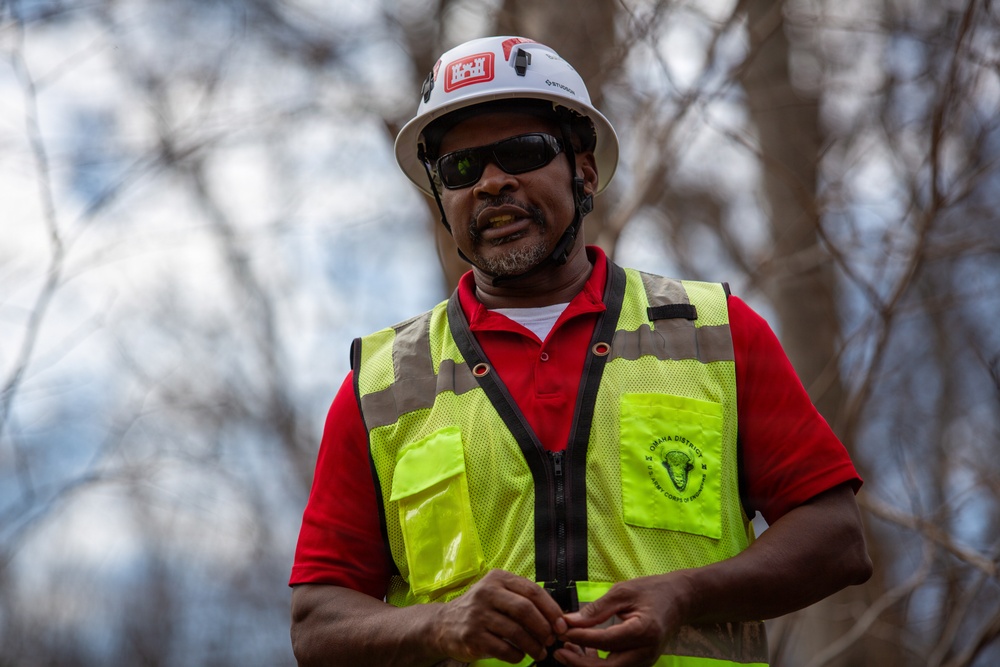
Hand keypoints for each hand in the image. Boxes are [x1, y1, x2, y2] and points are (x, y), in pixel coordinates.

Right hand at [433, 569, 567, 663]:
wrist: (444, 624)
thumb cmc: (480, 609)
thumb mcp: (498, 594)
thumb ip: (523, 600)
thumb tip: (557, 618)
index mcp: (498, 579)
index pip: (532, 591)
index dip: (551, 609)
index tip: (562, 625)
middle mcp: (486, 593)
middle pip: (525, 610)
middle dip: (544, 628)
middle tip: (551, 640)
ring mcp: (477, 614)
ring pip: (516, 632)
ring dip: (533, 646)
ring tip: (540, 653)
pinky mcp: (472, 636)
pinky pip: (503, 649)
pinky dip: (517, 655)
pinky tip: (520, 656)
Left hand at [554, 574, 690, 666]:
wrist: (679, 599)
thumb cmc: (652, 591)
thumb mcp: (623, 592)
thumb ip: (596, 609)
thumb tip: (569, 621)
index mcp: (644, 631)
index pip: (606, 641)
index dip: (580, 638)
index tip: (561, 630)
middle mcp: (646, 652)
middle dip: (580, 663)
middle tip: (558, 651)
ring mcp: (645, 661)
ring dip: (586, 665)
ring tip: (565, 651)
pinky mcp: (641, 662)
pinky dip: (597, 663)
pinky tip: (581, 650)